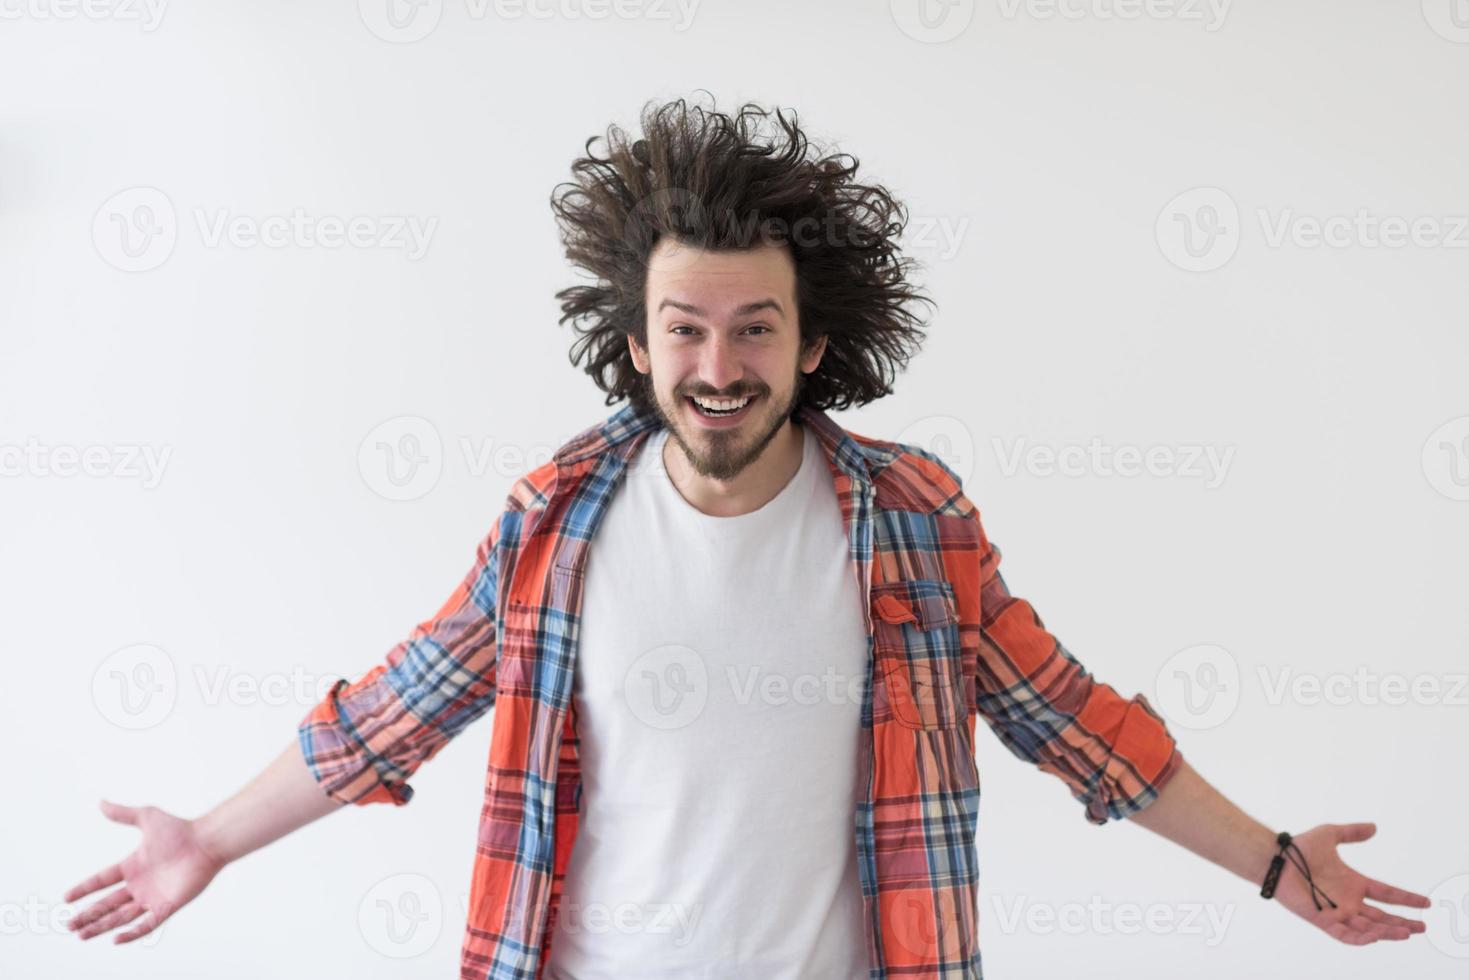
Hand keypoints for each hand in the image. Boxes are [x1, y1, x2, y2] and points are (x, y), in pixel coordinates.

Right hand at [63, 799, 226, 943]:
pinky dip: (132, 933)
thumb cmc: (181, 829)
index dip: (84, 889)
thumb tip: (101, 802)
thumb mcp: (146, 817)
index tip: (66, 898)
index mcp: (133, 866)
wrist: (207, 842)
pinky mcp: (168, 906)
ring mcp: (153, 896)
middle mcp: (140, 884)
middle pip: (108, 903)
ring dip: (101, 926)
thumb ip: (123, 813)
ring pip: (121, 916)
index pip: (102, 880)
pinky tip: (115, 939)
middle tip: (68, 925)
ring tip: (81, 935)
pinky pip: (147, 924)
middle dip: (88, 915)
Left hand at [1270, 822, 1429, 944]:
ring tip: (1407, 932)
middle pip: (1381, 916)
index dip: (1406, 899)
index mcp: (1354, 883)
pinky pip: (1345, 935)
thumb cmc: (1299, 848)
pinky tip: (1376, 937)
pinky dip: (1361, 938)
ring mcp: (1336, 911)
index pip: (1386, 894)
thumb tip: (1374, 827)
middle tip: (1423, 926)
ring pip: (1367, 928)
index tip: (1426, 902)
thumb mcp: (1330, 834)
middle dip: (1403, 923)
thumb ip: (1351, 832)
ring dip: (1387, 932)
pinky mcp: (1322, 920)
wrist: (1276, 858)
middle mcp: (1348, 900)